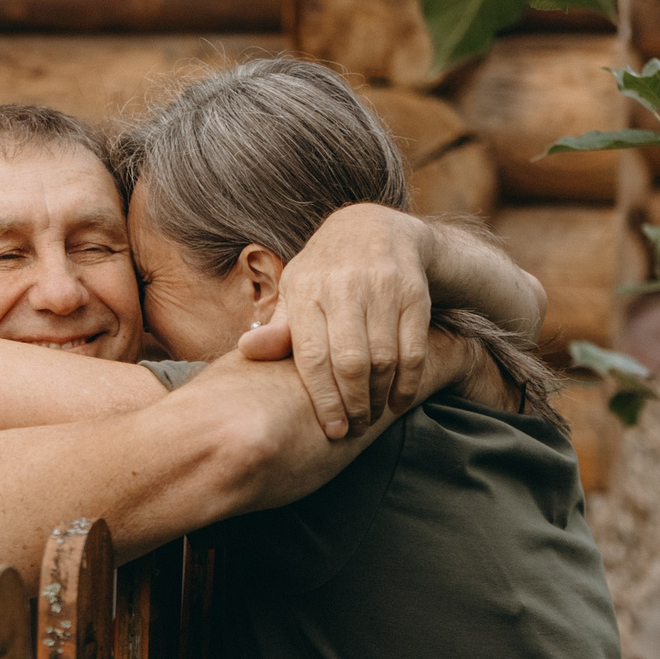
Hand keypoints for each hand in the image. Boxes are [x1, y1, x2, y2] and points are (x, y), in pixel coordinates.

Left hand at [247, 204, 434, 438]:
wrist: (374, 228)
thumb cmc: (324, 273)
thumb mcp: (295, 292)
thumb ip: (278, 328)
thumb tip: (246, 350)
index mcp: (306, 289)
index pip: (312, 355)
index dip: (323, 398)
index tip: (331, 430)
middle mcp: (344, 286)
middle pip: (351, 361)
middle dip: (354, 405)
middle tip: (353, 429)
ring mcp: (382, 288)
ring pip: (384, 359)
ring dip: (379, 397)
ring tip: (371, 416)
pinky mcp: (413, 293)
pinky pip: (413, 349)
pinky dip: (407, 383)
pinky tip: (398, 401)